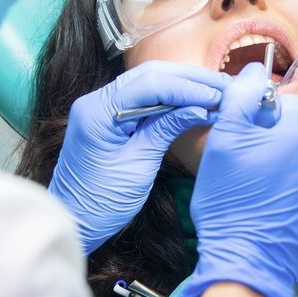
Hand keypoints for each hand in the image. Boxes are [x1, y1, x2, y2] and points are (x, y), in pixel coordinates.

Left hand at [48, 61, 229, 254]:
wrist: (73, 222)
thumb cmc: (101, 203)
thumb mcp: (139, 166)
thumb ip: (166, 129)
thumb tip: (201, 107)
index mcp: (98, 111)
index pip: (150, 84)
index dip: (187, 87)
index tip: (218, 96)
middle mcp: (96, 100)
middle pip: (149, 74)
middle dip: (189, 79)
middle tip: (224, 86)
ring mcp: (101, 106)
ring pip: (148, 81)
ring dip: (183, 84)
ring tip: (215, 91)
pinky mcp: (109, 116)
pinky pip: (144, 96)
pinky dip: (170, 97)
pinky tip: (193, 101)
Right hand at [177, 62, 297, 296]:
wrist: (249, 264)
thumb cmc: (233, 203)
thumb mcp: (225, 139)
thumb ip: (242, 95)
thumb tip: (255, 71)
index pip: (283, 102)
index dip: (256, 119)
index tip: (241, 141)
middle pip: (295, 131)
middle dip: (271, 143)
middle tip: (245, 169)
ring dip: (283, 168)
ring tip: (257, 192)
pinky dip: (293, 192)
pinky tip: (270, 208)